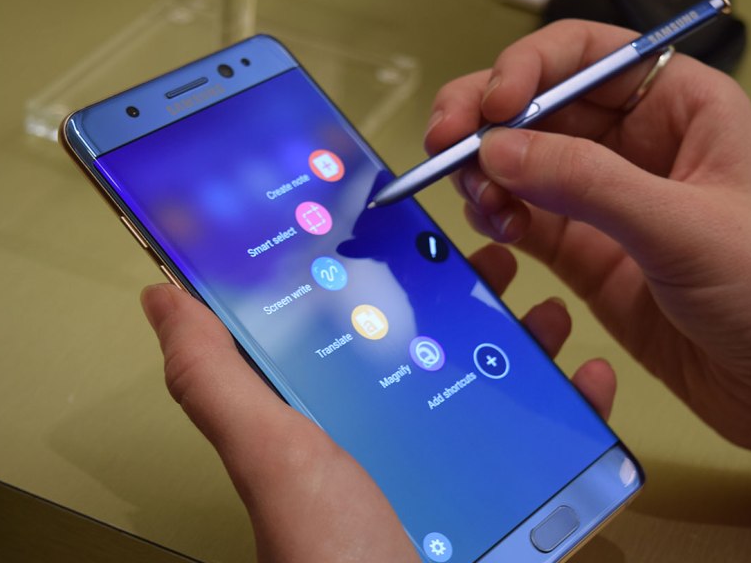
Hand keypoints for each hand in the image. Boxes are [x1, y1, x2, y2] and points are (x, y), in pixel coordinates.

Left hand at [140, 244, 616, 561]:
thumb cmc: (335, 558)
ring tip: (549, 304)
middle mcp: (391, 439)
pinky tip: (590, 377)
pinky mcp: (507, 500)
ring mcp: (453, 470)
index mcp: (330, 420)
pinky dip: (576, 407)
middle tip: (497, 257)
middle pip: (433, 347)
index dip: (373, 270)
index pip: (348, 325)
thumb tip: (160, 299)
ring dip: (526, 340)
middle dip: (468, 296)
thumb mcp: (271, 456)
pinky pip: (548, 443)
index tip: (403, 220)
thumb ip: (217, 381)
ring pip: (494, 385)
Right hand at [427, 20, 750, 490]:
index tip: (493, 107)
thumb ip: (587, 184)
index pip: (587, 56)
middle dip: (488, 120)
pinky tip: (498, 230)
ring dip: (488, 174)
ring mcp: (609, 201)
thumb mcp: (684, 229)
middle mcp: (639, 145)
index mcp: (681, 107)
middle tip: (446, 145)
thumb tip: (498, 150)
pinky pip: (527, 219)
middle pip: (541, 106)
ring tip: (481, 201)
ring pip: (524, 163)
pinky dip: (500, 218)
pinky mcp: (590, 254)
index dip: (530, 68)